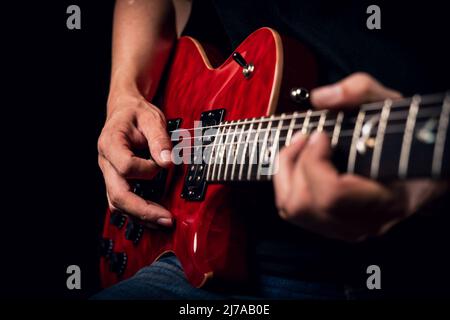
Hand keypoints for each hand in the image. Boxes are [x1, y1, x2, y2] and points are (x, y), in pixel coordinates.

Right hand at [98, 92, 172, 227]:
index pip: (126, 166)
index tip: (164, 163)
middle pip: (118, 195)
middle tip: (167, 219)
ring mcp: (109, 175)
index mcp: (110, 143)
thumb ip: (160, 140)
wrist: (124, 111)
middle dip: (144, 211)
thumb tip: (168, 162)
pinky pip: (122, 203)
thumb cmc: (137, 113)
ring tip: (163, 223)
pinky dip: (137, 213)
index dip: (147, 169)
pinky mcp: (115, 181)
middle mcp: (106, 162)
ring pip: (118, 204)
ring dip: (140, 217)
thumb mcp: (152, 119)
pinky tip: (154, 217)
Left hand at [274, 73, 444, 241]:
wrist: (417, 167)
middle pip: (303, 204)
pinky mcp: (331, 226)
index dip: (315, 161)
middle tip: (305, 136)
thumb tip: (319, 98)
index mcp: (385, 200)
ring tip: (298, 145)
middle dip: (294, 163)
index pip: (331, 194)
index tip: (321, 134)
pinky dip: (287, 182)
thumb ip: (359, 91)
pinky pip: (292, 209)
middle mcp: (363, 223)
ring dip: (285, 172)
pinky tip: (298, 160)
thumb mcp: (389, 105)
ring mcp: (345, 229)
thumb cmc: (404, 138)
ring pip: (291, 209)